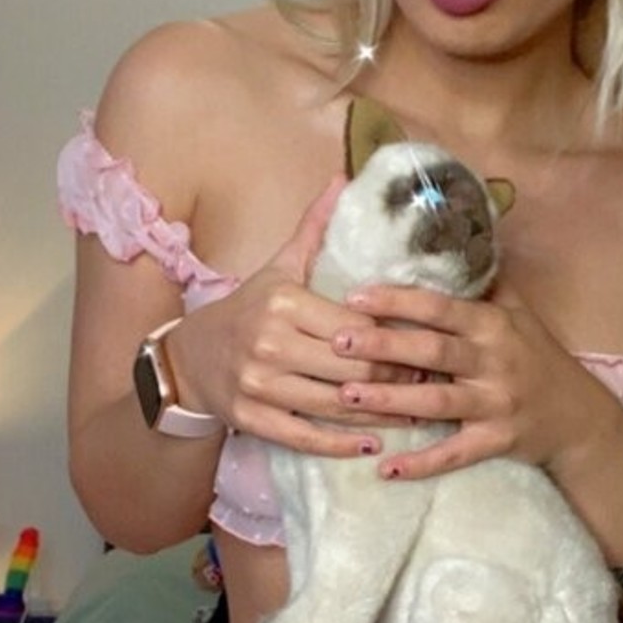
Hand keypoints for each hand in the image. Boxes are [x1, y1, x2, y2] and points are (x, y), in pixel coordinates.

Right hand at [168, 181, 414, 457]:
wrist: (190, 356)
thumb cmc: (248, 308)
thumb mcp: (280, 266)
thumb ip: (315, 227)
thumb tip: (345, 177)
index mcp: (285, 304)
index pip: (357, 327)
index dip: (398, 340)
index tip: (428, 345)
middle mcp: (271, 345)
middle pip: (353, 369)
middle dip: (398, 379)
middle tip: (432, 382)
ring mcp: (259, 385)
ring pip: (336, 406)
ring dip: (381, 415)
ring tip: (416, 412)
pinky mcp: (251, 419)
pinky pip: (305, 436)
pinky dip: (342, 445)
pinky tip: (373, 446)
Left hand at [329, 278, 594, 478]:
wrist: (579, 416)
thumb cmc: (538, 357)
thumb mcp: (518, 313)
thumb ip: (483, 284)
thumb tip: (451, 238)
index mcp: (493, 325)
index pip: (441, 307)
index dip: (399, 300)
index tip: (356, 295)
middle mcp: (494, 361)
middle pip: (433, 351)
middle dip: (384, 345)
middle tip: (337, 341)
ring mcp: (496, 403)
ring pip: (437, 402)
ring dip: (391, 399)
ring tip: (346, 395)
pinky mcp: (498, 441)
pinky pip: (455, 454)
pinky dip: (422, 464)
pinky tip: (386, 469)